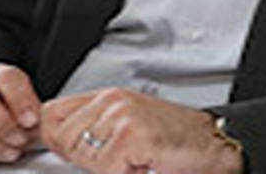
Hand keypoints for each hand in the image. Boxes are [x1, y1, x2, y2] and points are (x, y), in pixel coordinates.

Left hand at [40, 88, 241, 173]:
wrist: (215, 144)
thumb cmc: (176, 142)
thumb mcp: (128, 129)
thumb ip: (95, 132)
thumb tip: (56, 145)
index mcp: (108, 98)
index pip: (52, 113)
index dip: (51, 138)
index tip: (59, 153)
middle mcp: (112, 102)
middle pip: (61, 137)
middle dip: (82, 159)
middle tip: (116, 162)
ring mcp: (122, 117)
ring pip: (82, 155)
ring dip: (105, 169)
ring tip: (132, 163)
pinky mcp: (133, 136)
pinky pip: (107, 168)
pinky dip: (124, 173)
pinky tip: (144, 166)